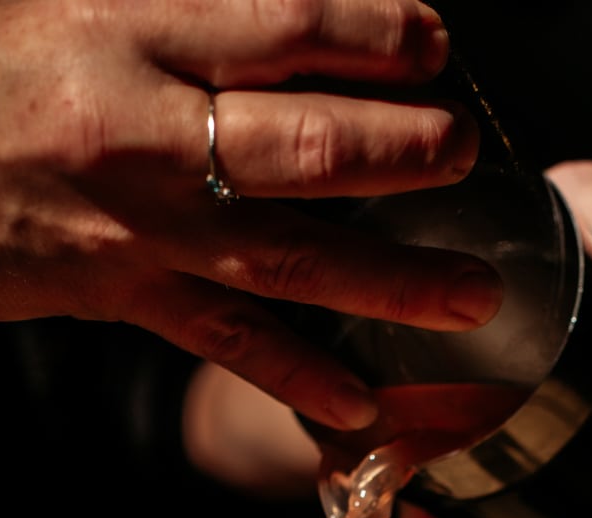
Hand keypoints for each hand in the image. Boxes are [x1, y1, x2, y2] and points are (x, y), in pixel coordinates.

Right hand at [0, 0, 501, 429]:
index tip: (434, 44)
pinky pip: (225, 342)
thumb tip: (280, 25)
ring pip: (288, 256)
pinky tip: (359, 404)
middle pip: (309, 145)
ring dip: (391, 280)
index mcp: (130, 29)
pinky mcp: (120, 293)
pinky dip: (296, 377)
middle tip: (465, 157)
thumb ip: (176, 9)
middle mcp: (147, 131)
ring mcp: (139, 225)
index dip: (376, 35)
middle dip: (406, 153)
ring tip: (471, 294)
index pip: (286, 24)